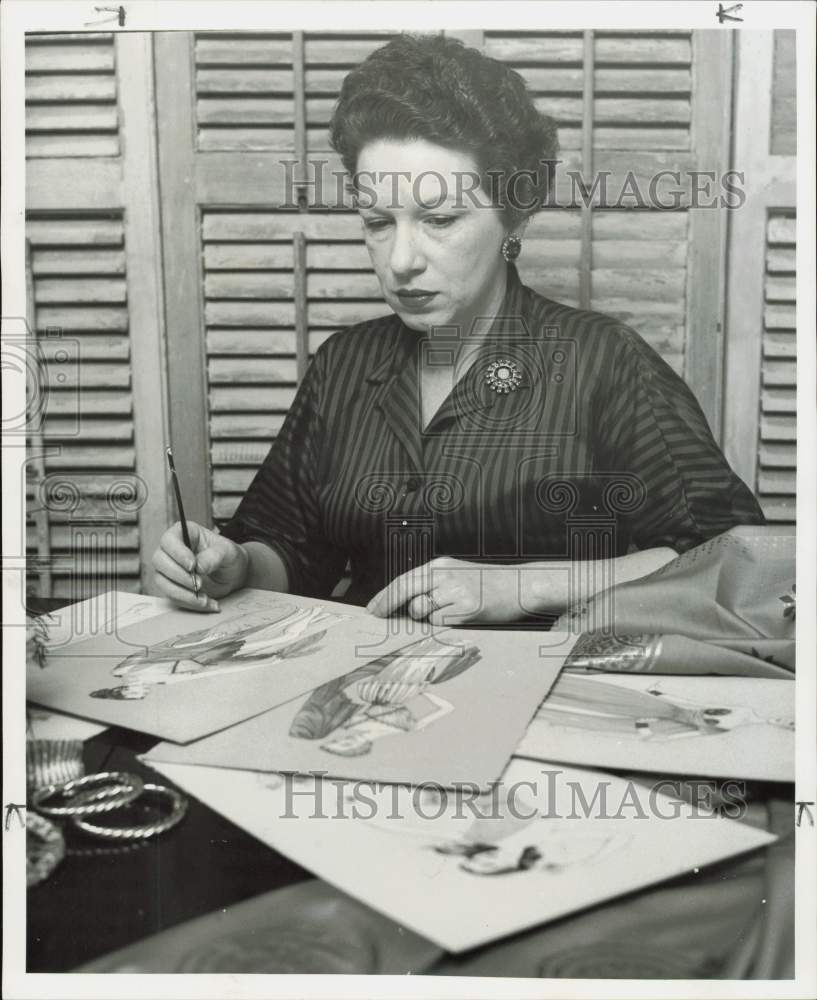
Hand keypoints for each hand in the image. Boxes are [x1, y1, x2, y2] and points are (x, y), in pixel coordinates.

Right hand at [151, 521, 248, 611]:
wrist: (233, 574)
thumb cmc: (229, 556)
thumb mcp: (228, 552)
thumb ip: (214, 556)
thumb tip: (199, 566)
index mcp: (185, 533)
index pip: (169, 540)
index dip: (177, 553)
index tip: (192, 565)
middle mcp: (172, 550)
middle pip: (159, 561)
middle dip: (179, 575)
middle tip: (199, 584)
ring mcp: (169, 569)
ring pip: (162, 581)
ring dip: (182, 593)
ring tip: (205, 598)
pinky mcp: (173, 586)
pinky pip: (173, 597)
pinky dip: (189, 603)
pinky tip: (207, 603)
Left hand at [366, 557, 565, 625]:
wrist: (522, 585)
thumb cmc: (489, 584)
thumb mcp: (457, 575)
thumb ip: (433, 585)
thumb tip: (406, 606)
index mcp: (440, 565)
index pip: (404, 580)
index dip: (385, 596)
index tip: (373, 609)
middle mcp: (445, 574)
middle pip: (407, 593)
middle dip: (390, 607)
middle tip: (379, 618)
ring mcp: (456, 590)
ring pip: (424, 611)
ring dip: (429, 617)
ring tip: (452, 612)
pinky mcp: (468, 608)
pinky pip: (442, 622)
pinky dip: (446, 625)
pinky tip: (463, 617)